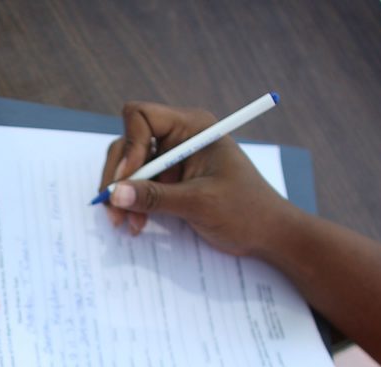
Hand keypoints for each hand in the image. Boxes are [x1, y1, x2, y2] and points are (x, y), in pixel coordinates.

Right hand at [100, 102, 297, 257]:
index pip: (141, 117)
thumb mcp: (199, 203)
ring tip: (126, 223)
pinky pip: (139, 187)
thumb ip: (155, 197)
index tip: (128, 178)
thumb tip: (115, 193)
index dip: (129, 146)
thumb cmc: (246, 211)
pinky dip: (132, 204)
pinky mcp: (169, 182)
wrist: (268, 235)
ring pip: (129, 168)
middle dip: (119, 176)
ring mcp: (172, 160)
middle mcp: (179, 138)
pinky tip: (137, 225)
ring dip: (122, 195)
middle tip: (113, 208)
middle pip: (128, 143)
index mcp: (193, 128)